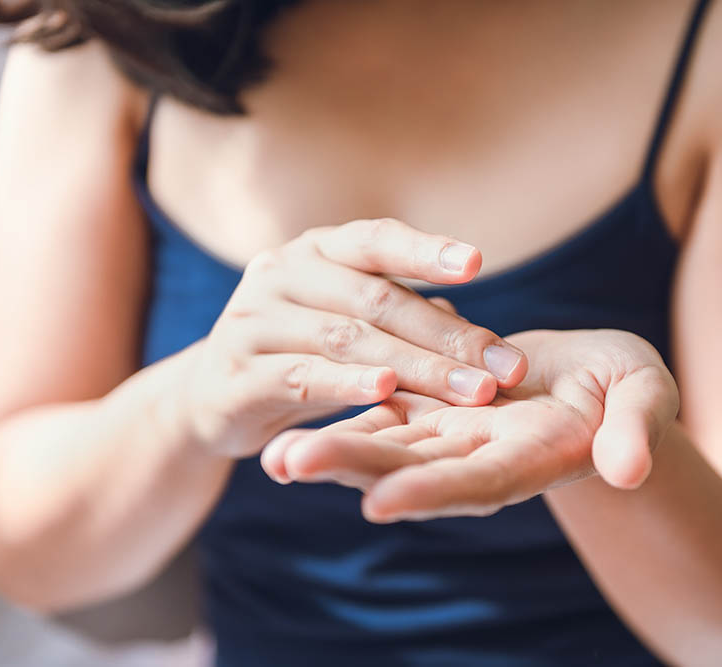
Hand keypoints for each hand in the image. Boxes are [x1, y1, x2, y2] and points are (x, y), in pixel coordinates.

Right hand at [173, 218, 527, 457]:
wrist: (216, 395)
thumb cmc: (302, 351)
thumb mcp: (351, 323)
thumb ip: (402, 318)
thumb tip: (470, 330)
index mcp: (317, 250)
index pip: (375, 240)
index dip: (425, 250)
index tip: (476, 263)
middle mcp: (282, 272)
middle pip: (376, 299)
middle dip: (448, 336)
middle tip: (505, 367)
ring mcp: (254, 320)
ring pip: (347, 339)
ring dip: (416, 368)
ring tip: (471, 391)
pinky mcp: (237, 373)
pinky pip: (300, 376)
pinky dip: (345, 384)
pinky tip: (385, 393)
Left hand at [260, 329, 677, 520]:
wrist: (595, 381)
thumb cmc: (630, 390)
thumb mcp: (645, 400)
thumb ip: (635, 432)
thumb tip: (629, 469)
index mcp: (531, 459)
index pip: (479, 482)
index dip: (432, 491)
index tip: (380, 502)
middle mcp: (479, 457)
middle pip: (411, 469)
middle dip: (351, 469)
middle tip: (290, 465)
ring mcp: (452, 433)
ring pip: (386, 443)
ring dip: (331, 449)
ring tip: (273, 457)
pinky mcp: (435, 406)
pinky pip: (385, 410)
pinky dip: (345, 413)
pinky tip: (291, 421)